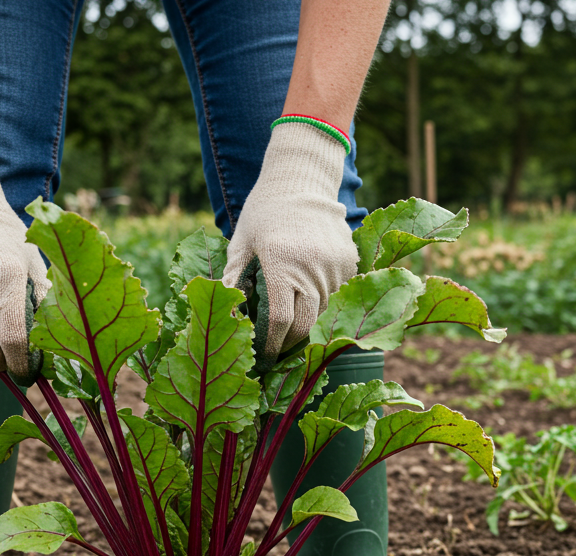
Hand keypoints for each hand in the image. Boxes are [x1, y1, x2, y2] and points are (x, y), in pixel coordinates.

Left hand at [224, 121, 356, 363]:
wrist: (301, 179)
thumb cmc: (264, 212)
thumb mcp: (240, 243)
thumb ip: (232, 279)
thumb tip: (226, 314)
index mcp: (281, 264)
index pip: (279, 320)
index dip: (271, 344)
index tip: (264, 356)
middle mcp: (312, 267)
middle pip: (306, 325)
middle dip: (289, 343)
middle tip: (276, 349)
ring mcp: (335, 266)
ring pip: (323, 313)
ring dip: (307, 324)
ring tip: (290, 325)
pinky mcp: (349, 263)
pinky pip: (336, 296)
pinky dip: (321, 304)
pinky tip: (307, 298)